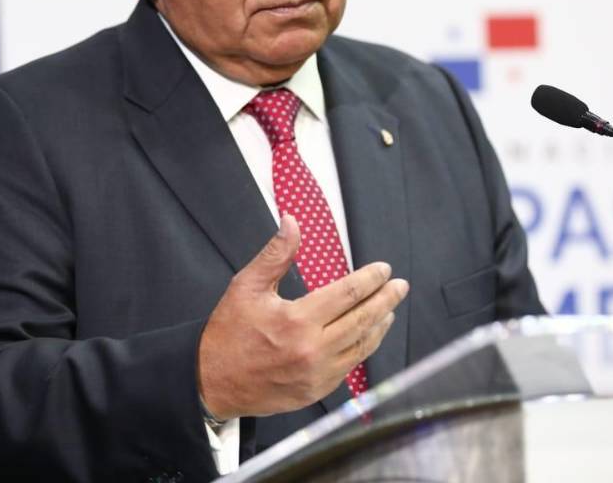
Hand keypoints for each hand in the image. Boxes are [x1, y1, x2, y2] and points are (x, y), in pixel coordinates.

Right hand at [197, 214, 409, 419]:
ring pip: (362, 346)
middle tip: (400, 286)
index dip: (370, 279)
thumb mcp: (247, 286)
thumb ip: (275, 254)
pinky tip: (368, 336)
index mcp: (297, 321)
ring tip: (389, 309)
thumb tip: (291, 221)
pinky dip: (363, 348)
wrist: (213, 382)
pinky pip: (350, 366)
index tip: (384, 269)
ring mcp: (317, 375)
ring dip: (379, 325)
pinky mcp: (316, 391)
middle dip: (386, 300)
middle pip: (363, 320)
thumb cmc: (228, 332)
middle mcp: (312, 350)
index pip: (348, 294)